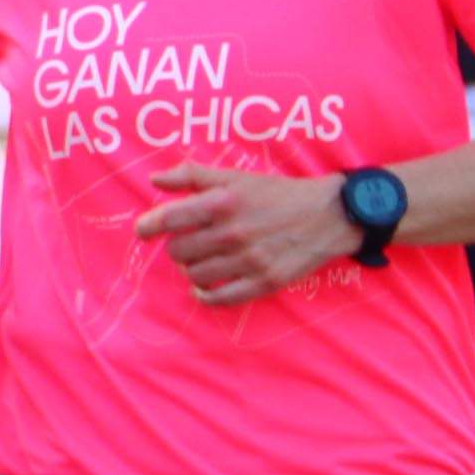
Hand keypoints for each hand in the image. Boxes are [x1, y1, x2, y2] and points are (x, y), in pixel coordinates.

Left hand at [136, 164, 352, 306]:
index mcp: (223, 202)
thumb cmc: (277, 194)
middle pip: (178, 251)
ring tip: (204, 259)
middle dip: (179, 247)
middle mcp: (233, 232)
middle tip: (191, 242)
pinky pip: (219, 298)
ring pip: (195, 275)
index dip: (148, 226)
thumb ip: (193, 176)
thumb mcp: (236, 177)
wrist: (329, 214)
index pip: (168, 219)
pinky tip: (205, 287)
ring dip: (193, 269)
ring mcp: (249, 260)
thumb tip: (154, 181)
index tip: (144, 231)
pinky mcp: (264, 282)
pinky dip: (205, 295)